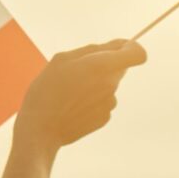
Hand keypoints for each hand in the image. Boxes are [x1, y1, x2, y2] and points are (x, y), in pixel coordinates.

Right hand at [15, 40, 147, 152]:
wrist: (41, 130)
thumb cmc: (47, 91)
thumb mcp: (62, 60)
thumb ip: (90, 50)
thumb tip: (110, 48)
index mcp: (102, 66)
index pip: (137, 53)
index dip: (130, 47)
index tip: (117, 48)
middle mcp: (111, 85)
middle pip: (119, 68)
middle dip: (104, 65)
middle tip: (78, 71)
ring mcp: (110, 103)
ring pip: (109, 85)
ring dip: (95, 84)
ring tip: (70, 92)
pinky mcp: (105, 118)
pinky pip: (103, 102)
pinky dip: (92, 101)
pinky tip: (73, 107)